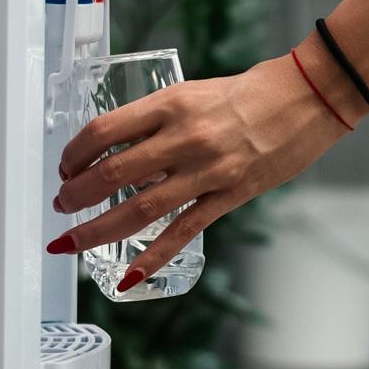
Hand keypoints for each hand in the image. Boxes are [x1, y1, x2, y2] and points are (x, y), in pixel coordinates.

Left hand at [51, 51, 354, 288]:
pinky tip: (128, 276)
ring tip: (73, 242)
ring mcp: (207, 170)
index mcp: (170, 104)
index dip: (74, 154)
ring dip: (98, 230)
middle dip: (75, 195)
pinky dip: (152, 257)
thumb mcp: (193, 93)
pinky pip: (183, 231)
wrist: (307, 97)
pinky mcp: (230, 195)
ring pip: (139, 210)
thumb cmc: (252, 92)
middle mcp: (183, 137)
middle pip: (112, 174)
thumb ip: (159, 120)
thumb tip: (119, 148)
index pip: (103, 132)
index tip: (65, 167)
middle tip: (62, 205)